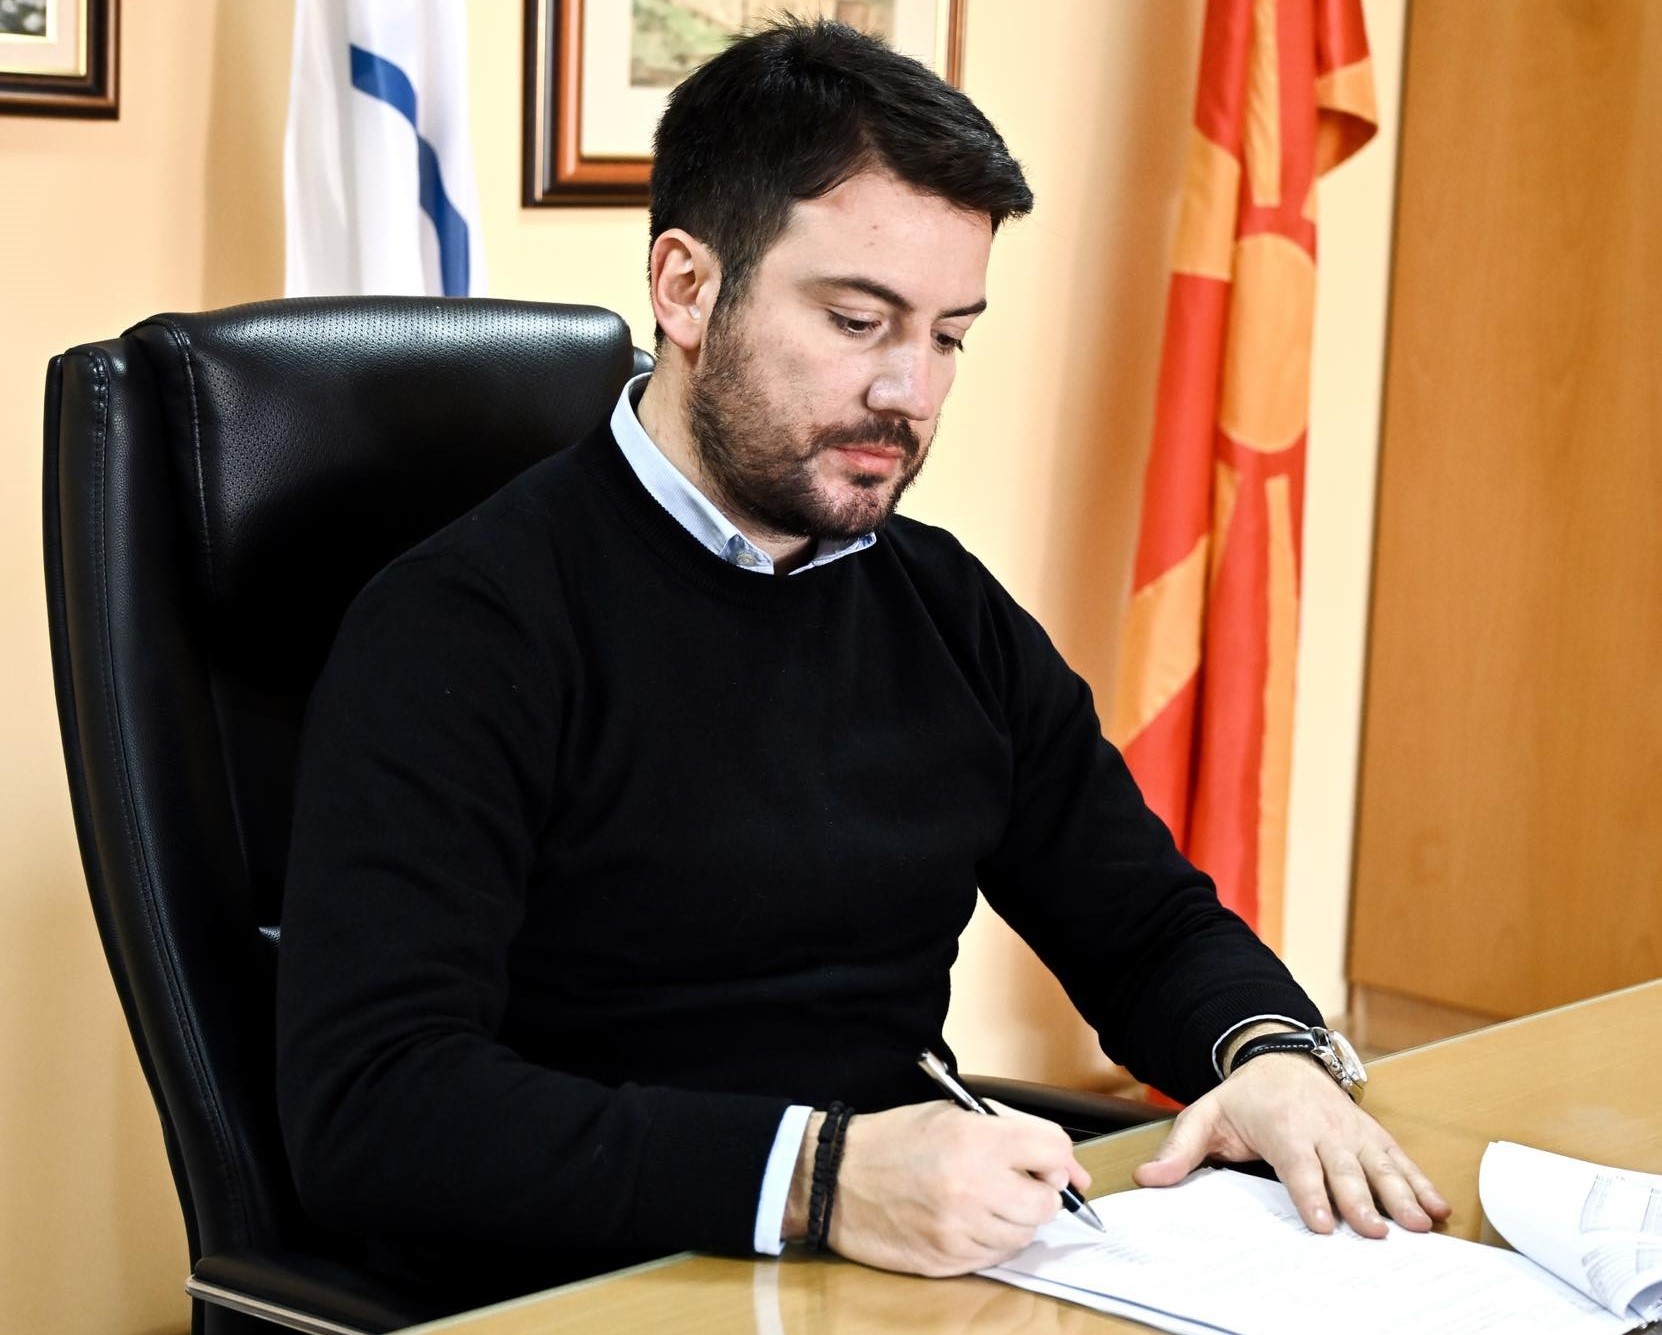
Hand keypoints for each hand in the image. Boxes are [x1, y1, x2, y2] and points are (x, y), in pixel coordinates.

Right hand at [788, 1100, 1090, 1275]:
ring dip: (1014, 1219)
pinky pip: (997, 1257)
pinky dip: (991, 1241)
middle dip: (1038, 1193)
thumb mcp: (953, 1114)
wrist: (836, 1178)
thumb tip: (1073, 1171)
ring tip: (983, 1201)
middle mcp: (972, 1185)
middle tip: (1012, 1184)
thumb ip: (1015, 1133)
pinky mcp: (947, 1259)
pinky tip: (966, 1221)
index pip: (1055, 1151)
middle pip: (1046, 1203)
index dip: (1056, 1158)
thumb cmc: (895, 1140)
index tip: (1043, 1163)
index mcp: (975, 1139)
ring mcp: (959, 1228)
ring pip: (1025, 1235)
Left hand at [1132, 1053, 1449, 1237]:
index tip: (1323, 1223)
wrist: (1280, 1058)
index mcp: (1283, 1126)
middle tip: (1377, 1232)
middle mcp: (1323, 1129)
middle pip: (1344, 1169)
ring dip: (1401, 1195)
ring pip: (1379, 1165)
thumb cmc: (1244, 1097)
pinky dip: (1421, 1183)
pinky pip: (1399, 1160)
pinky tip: (1438, 1208)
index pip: (1299, 1165)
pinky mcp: (1371, 1134)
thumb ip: (1180, 1150)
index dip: (1311, 1194)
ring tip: (1418, 1222)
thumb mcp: (1205, 1116)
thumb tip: (1149, 1179)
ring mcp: (1352, 1131)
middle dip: (1361, 1201)